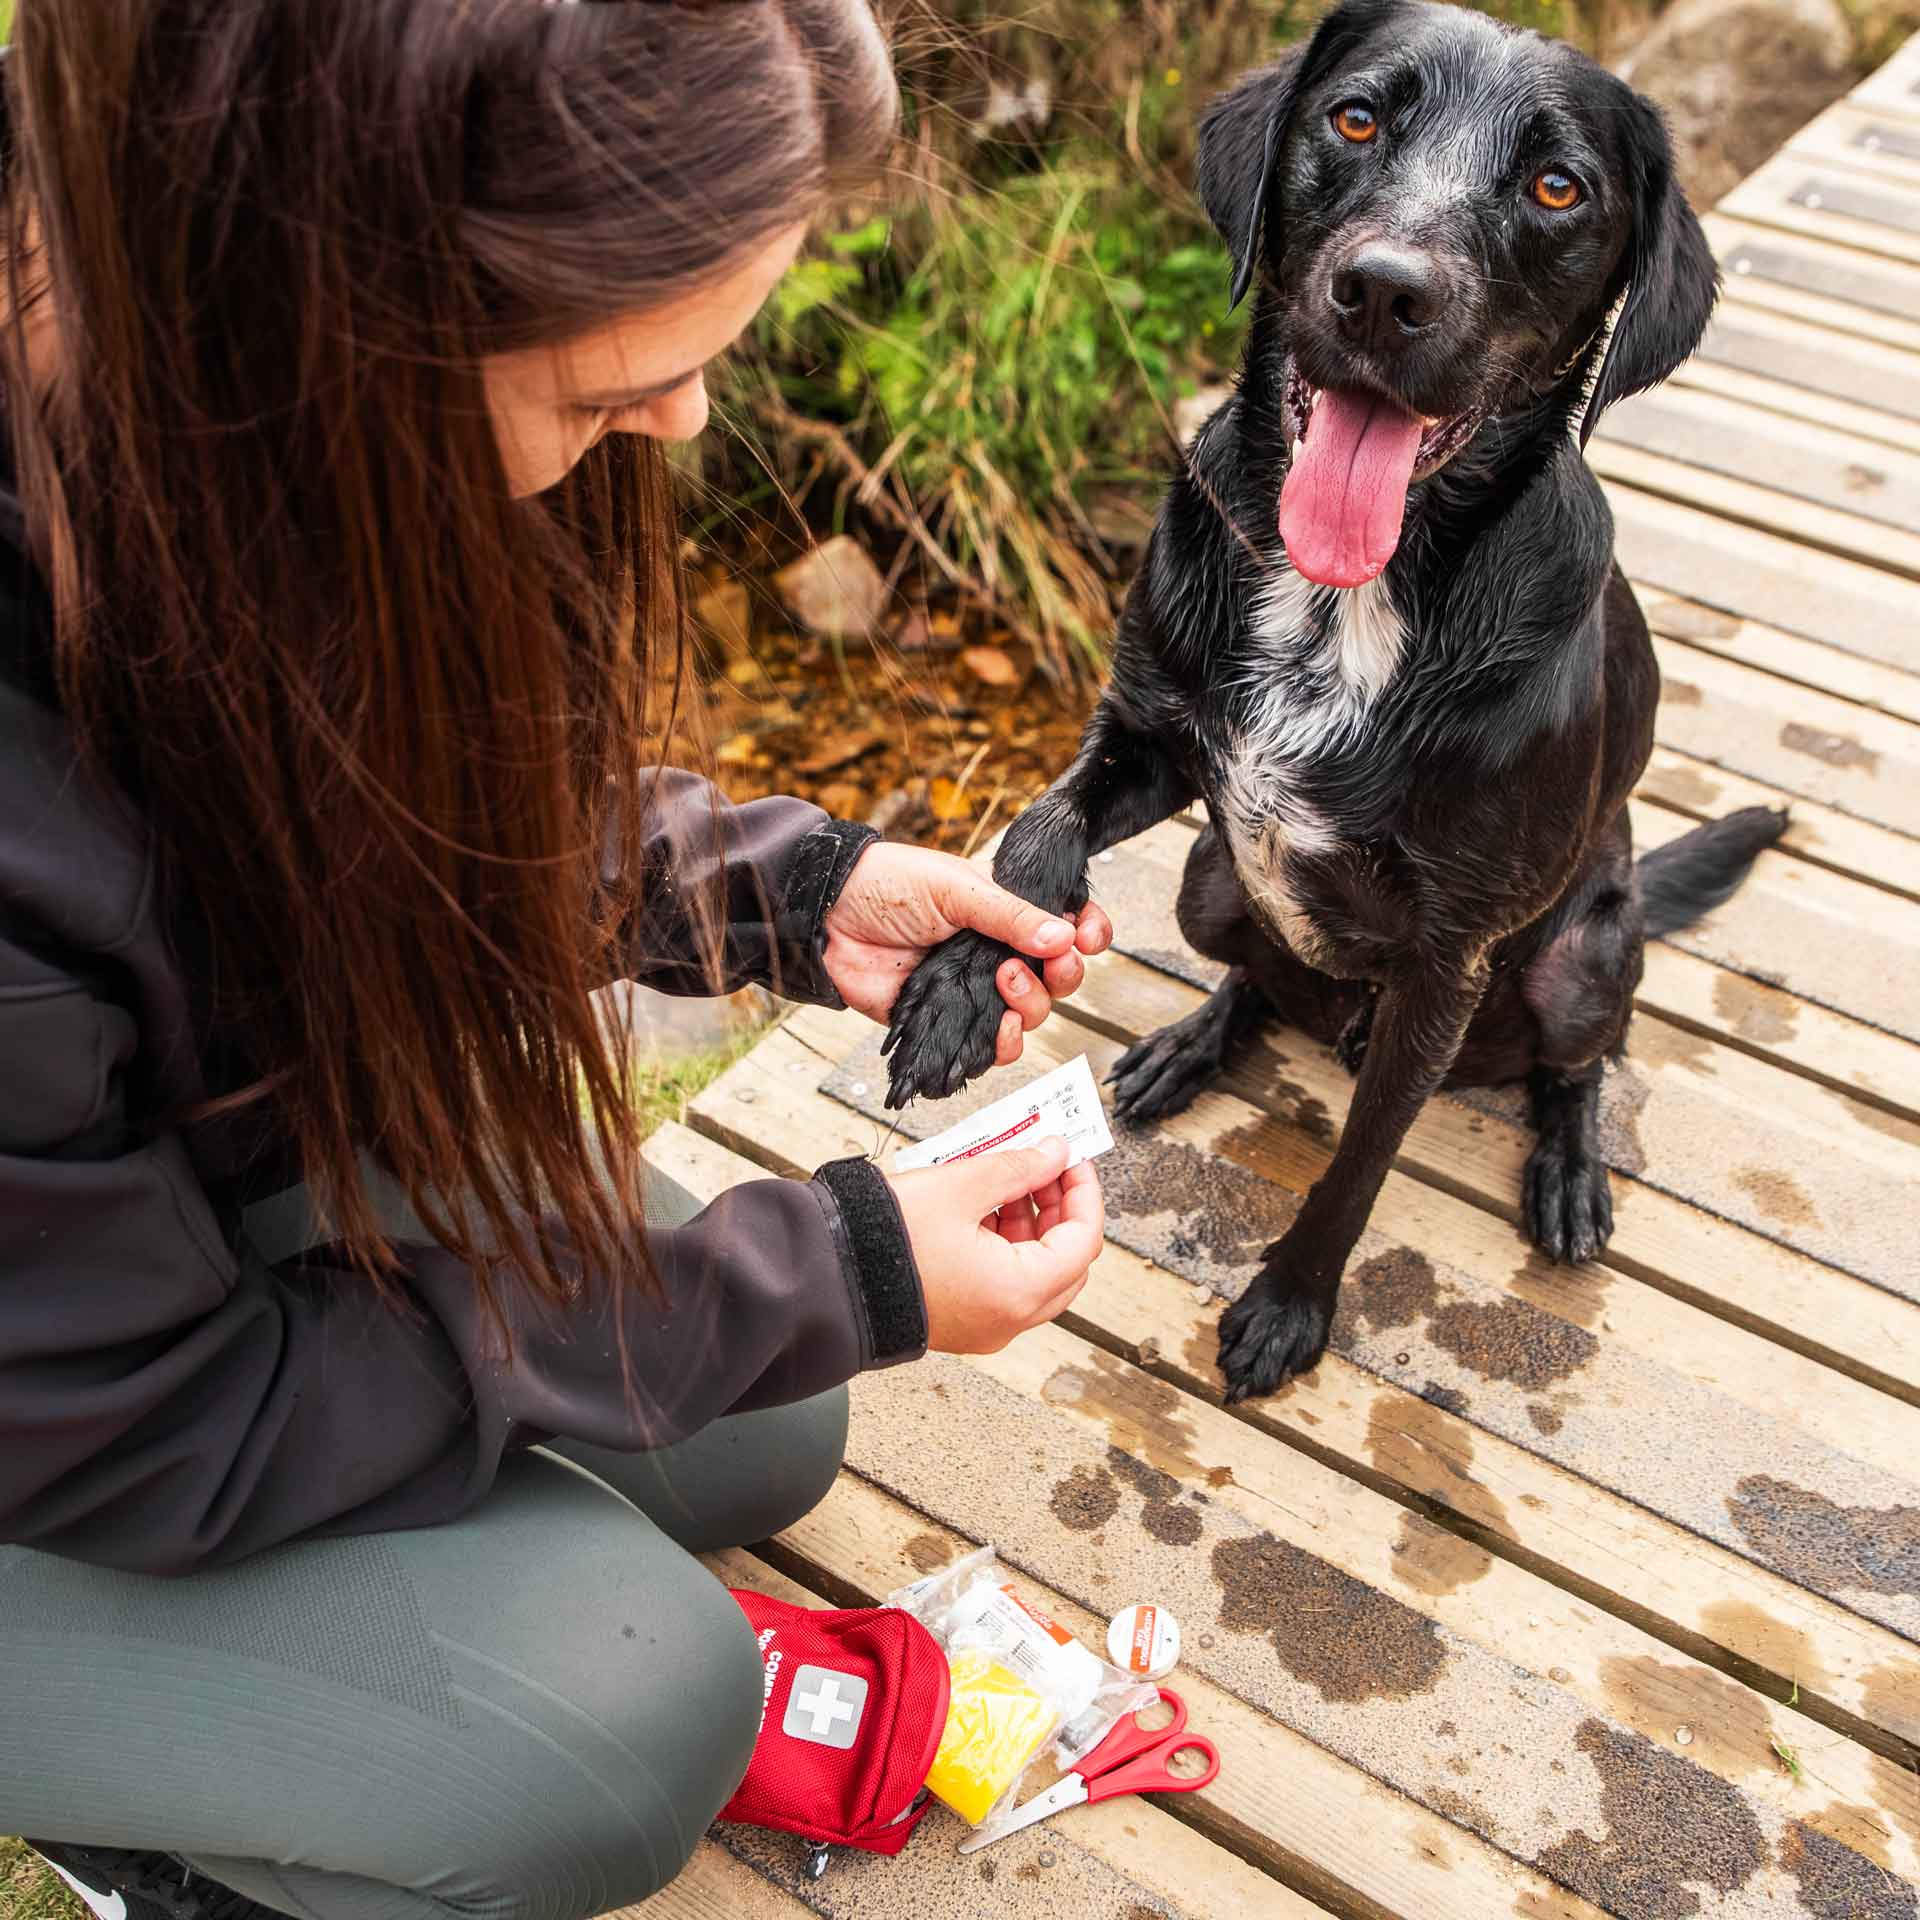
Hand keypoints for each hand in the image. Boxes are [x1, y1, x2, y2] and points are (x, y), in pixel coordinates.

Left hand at [823, 841, 1111, 1067]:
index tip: (1088, 938)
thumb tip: (1063, 936)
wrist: (828, 918)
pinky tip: (998, 1031)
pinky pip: (990, 1045)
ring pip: (1031, 1013)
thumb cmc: (889, 885)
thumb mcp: (957, 888)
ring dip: (1032, 1006)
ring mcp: (974, 987)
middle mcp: (997, 950)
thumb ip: (1011, 915)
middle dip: (1065, 974)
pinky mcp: (948, 1020)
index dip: (1087, 932)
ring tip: (1004, 983)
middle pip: (1058, 976)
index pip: (1066, 921)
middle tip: (1049, 962)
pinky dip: (1003, 1045)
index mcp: (1007, 908)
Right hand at [891, 1137, 1103, 1353]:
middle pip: (1064, 1261)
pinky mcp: (961, 1321)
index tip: (1072, 1156)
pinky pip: (1002, 1281)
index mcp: (1018, 1292)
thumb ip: (1018, 1167)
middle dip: (1060, 1206)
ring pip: (1033, 1271)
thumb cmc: (885, 1238)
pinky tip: (983, 1203)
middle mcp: (1008, 1319)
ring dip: (1030, 1222)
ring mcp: (984, 1326)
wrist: (826, 1278)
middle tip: (1046, 1163)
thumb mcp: (961, 1186)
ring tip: (1006, 1175)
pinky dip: (1004, 1243)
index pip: (1083, 1240)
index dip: (1084, 1191)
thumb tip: (1055, 1153)